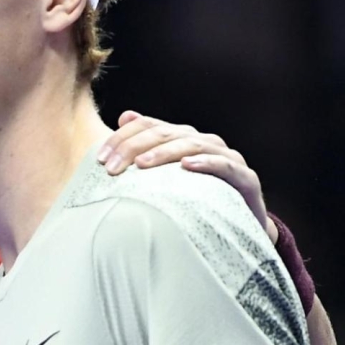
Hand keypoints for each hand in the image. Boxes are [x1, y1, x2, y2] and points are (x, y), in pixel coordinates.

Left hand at [99, 110, 276, 241]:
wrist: (242, 229)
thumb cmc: (200, 203)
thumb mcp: (168, 180)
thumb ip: (146, 150)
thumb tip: (124, 115)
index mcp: (185, 139)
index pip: (150, 126)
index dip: (123, 137)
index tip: (99, 158)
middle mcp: (206, 143)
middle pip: (167, 133)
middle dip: (136, 147)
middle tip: (112, 167)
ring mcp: (227, 158)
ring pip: (193, 145)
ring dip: (165, 153)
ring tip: (142, 164)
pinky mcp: (245, 178)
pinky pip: (224, 166)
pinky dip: (205, 163)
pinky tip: (186, 167)